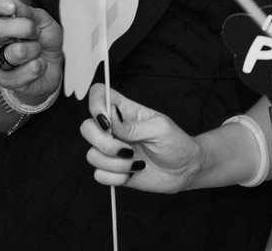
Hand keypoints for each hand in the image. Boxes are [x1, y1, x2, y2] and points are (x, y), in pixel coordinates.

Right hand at [0, 0, 62, 103]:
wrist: (53, 67)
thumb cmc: (45, 42)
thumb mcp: (44, 22)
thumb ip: (29, 12)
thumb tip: (14, 1)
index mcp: (1, 21)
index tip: (11, 7)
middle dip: (24, 27)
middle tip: (36, 32)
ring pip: (16, 52)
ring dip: (35, 49)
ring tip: (37, 52)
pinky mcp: (5, 80)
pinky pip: (26, 70)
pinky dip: (39, 66)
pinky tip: (38, 66)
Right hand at [81, 83, 201, 192]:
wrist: (185, 170)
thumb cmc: (176, 143)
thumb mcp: (160, 128)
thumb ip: (132, 125)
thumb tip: (110, 116)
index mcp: (126, 111)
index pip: (99, 95)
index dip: (95, 104)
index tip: (107, 121)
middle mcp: (115, 129)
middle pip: (86, 128)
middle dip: (104, 142)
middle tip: (127, 149)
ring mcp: (112, 150)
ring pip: (91, 155)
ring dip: (115, 162)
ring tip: (136, 162)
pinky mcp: (113, 170)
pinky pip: (98, 174)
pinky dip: (115, 176)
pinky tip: (132, 172)